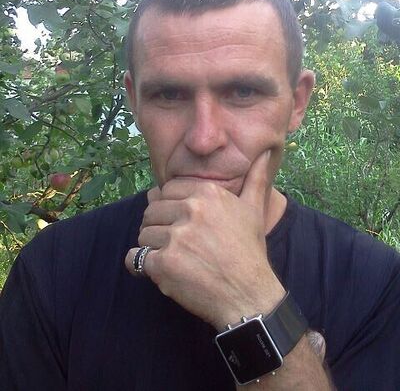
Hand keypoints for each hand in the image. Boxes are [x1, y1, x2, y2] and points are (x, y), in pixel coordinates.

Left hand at [125, 151, 285, 329]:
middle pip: (152, 211)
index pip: (166, 190)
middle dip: (158, 227)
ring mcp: (176, 237)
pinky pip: (135, 258)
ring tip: (173, 259)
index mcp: (208, 193)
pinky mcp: (164, 263)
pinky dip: (140, 267)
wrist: (250, 296)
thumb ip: (255, 178)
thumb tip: (265, 152)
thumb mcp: (254, 210)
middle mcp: (191, 210)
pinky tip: (157, 272)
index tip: (181, 224)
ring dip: (151, 248)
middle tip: (176, 245)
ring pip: (143, 234)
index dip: (169, 208)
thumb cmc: (250, 252)